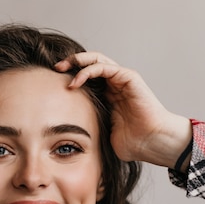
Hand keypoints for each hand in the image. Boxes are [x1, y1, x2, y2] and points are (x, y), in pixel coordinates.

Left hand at [54, 52, 191, 168]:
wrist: (153, 143)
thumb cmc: (133, 143)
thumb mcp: (102, 134)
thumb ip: (89, 128)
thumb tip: (67, 138)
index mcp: (109, 96)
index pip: (87, 78)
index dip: (70, 76)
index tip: (51, 82)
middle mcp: (115, 84)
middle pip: (90, 63)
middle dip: (71, 63)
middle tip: (55, 68)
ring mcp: (123, 80)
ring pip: (96, 60)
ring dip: (77, 62)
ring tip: (61, 68)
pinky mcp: (129, 78)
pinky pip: (105, 67)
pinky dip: (88, 71)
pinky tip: (76, 82)